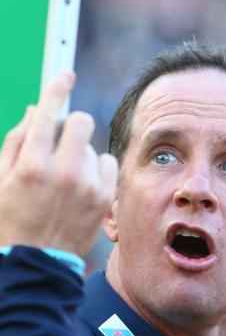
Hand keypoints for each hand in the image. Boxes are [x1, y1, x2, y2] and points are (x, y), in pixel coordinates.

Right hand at [0, 72, 117, 255]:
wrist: (36, 262)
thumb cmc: (10, 219)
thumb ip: (16, 142)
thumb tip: (36, 111)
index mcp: (31, 165)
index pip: (49, 114)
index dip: (57, 89)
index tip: (65, 74)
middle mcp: (64, 171)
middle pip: (81, 122)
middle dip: (70, 125)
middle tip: (58, 141)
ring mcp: (89, 184)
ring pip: (91, 145)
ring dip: (78, 151)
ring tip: (63, 178)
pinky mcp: (105, 195)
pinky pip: (106, 162)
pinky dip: (95, 168)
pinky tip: (80, 185)